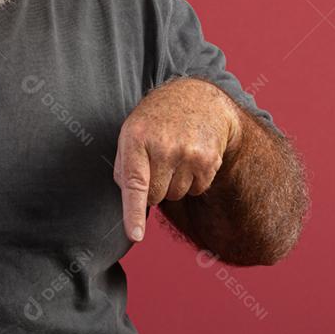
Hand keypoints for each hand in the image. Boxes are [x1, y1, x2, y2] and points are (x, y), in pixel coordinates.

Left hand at [113, 77, 240, 241]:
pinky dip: (192, 180)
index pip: (134, 183)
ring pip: (175, 195)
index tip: (134, 235)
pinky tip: (191, 157)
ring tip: (175, 155)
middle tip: (158, 161)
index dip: (133, 212)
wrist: (198, 98)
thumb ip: (125, 167)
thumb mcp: (132, 132)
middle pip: (155, 196)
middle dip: (154, 188)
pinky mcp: (209, 161)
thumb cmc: (157, 120)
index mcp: (136, 138)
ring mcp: (189, 153)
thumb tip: (131, 202)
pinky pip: (196, 190)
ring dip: (174, 183)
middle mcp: (163, 146)